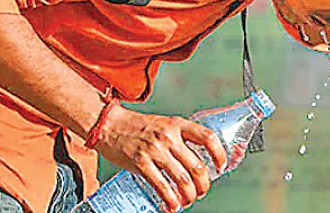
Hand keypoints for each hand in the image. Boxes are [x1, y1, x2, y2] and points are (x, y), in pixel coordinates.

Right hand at [95, 105, 227, 211]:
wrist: (109, 124)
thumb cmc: (137, 126)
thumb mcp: (164, 124)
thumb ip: (179, 138)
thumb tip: (196, 159)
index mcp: (177, 124)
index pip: (207, 138)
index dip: (218, 154)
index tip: (221, 166)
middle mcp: (168, 136)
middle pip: (197, 166)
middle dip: (203, 184)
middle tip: (202, 191)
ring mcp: (155, 150)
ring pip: (183, 180)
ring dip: (189, 195)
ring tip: (188, 200)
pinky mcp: (141, 163)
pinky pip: (162, 186)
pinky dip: (171, 200)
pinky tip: (172, 205)